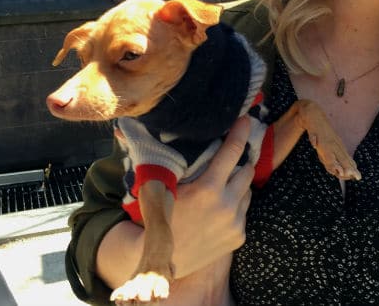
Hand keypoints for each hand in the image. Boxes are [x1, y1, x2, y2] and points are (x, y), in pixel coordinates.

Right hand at [170, 116, 253, 277]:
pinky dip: (235, 207)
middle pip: (247, 170)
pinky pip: (244, 212)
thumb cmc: (160, 216)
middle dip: (238, 164)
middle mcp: (227, 205)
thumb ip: (169, 158)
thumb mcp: (164, 186)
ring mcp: (235, 222)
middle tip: (227, 163)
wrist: (161, 259)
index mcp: (208, 188)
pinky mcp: (239, 236)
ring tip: (219, 192)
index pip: (232, 151)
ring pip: (247, 191)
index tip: (246, 119)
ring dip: (237, 187)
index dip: (240, 132)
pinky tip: (218, 213)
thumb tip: (131, 128)